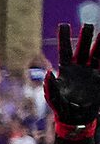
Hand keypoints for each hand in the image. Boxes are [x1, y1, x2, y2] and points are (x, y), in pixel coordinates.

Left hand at [45, 23, 99, 143]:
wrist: (76, 118)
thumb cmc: (62, 109)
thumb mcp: (53, 98)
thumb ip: (50, 87)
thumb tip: (48, 72)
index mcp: (66, 69)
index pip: (65, 50)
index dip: (64, 38)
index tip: (64, 25)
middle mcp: (79, 67)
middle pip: (82, 48)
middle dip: (85, 36)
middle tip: (88, 24)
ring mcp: (91, 71)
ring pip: (96, 53)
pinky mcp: (99, 78)